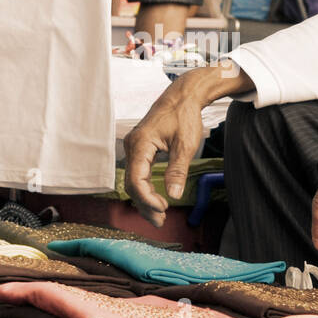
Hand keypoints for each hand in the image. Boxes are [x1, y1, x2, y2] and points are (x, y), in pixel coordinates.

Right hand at [124, 63, 251, 226]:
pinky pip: (137, 173)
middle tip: (161, 221)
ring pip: (133, 180)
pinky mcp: (139, 149)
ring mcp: (133, 147)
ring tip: (159, 216)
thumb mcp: (186, 145)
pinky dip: (146, 188)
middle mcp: (132, 146)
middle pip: (131, 184)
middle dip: (145, 204)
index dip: (147, 198)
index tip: (164, 209)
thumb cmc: (185, 116)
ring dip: (145, 199)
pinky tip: (157, 199)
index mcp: (140, 144)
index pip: (136, 180)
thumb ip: (178, 171)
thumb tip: (174, 196)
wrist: (182, 97)